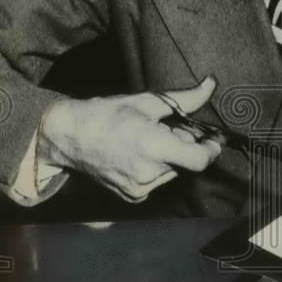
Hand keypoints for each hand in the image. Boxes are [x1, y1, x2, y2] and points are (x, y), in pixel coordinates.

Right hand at [38, 76, 221, 202]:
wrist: (68, 137)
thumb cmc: (107, 114)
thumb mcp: (147, 102)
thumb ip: (185, 99)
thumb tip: (210, 85)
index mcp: (153, 147)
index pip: (199, 160)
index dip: (211, 149)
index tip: (213, 139)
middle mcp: (148, 173)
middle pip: (185, 162)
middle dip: (185, 146)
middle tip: (169, 129)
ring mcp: (139, 189)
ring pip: (172, 172)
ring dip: (170, 157)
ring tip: (148, 139)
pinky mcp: (132, 196)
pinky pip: (157, 181)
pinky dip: (156, 168)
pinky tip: (137, 153)